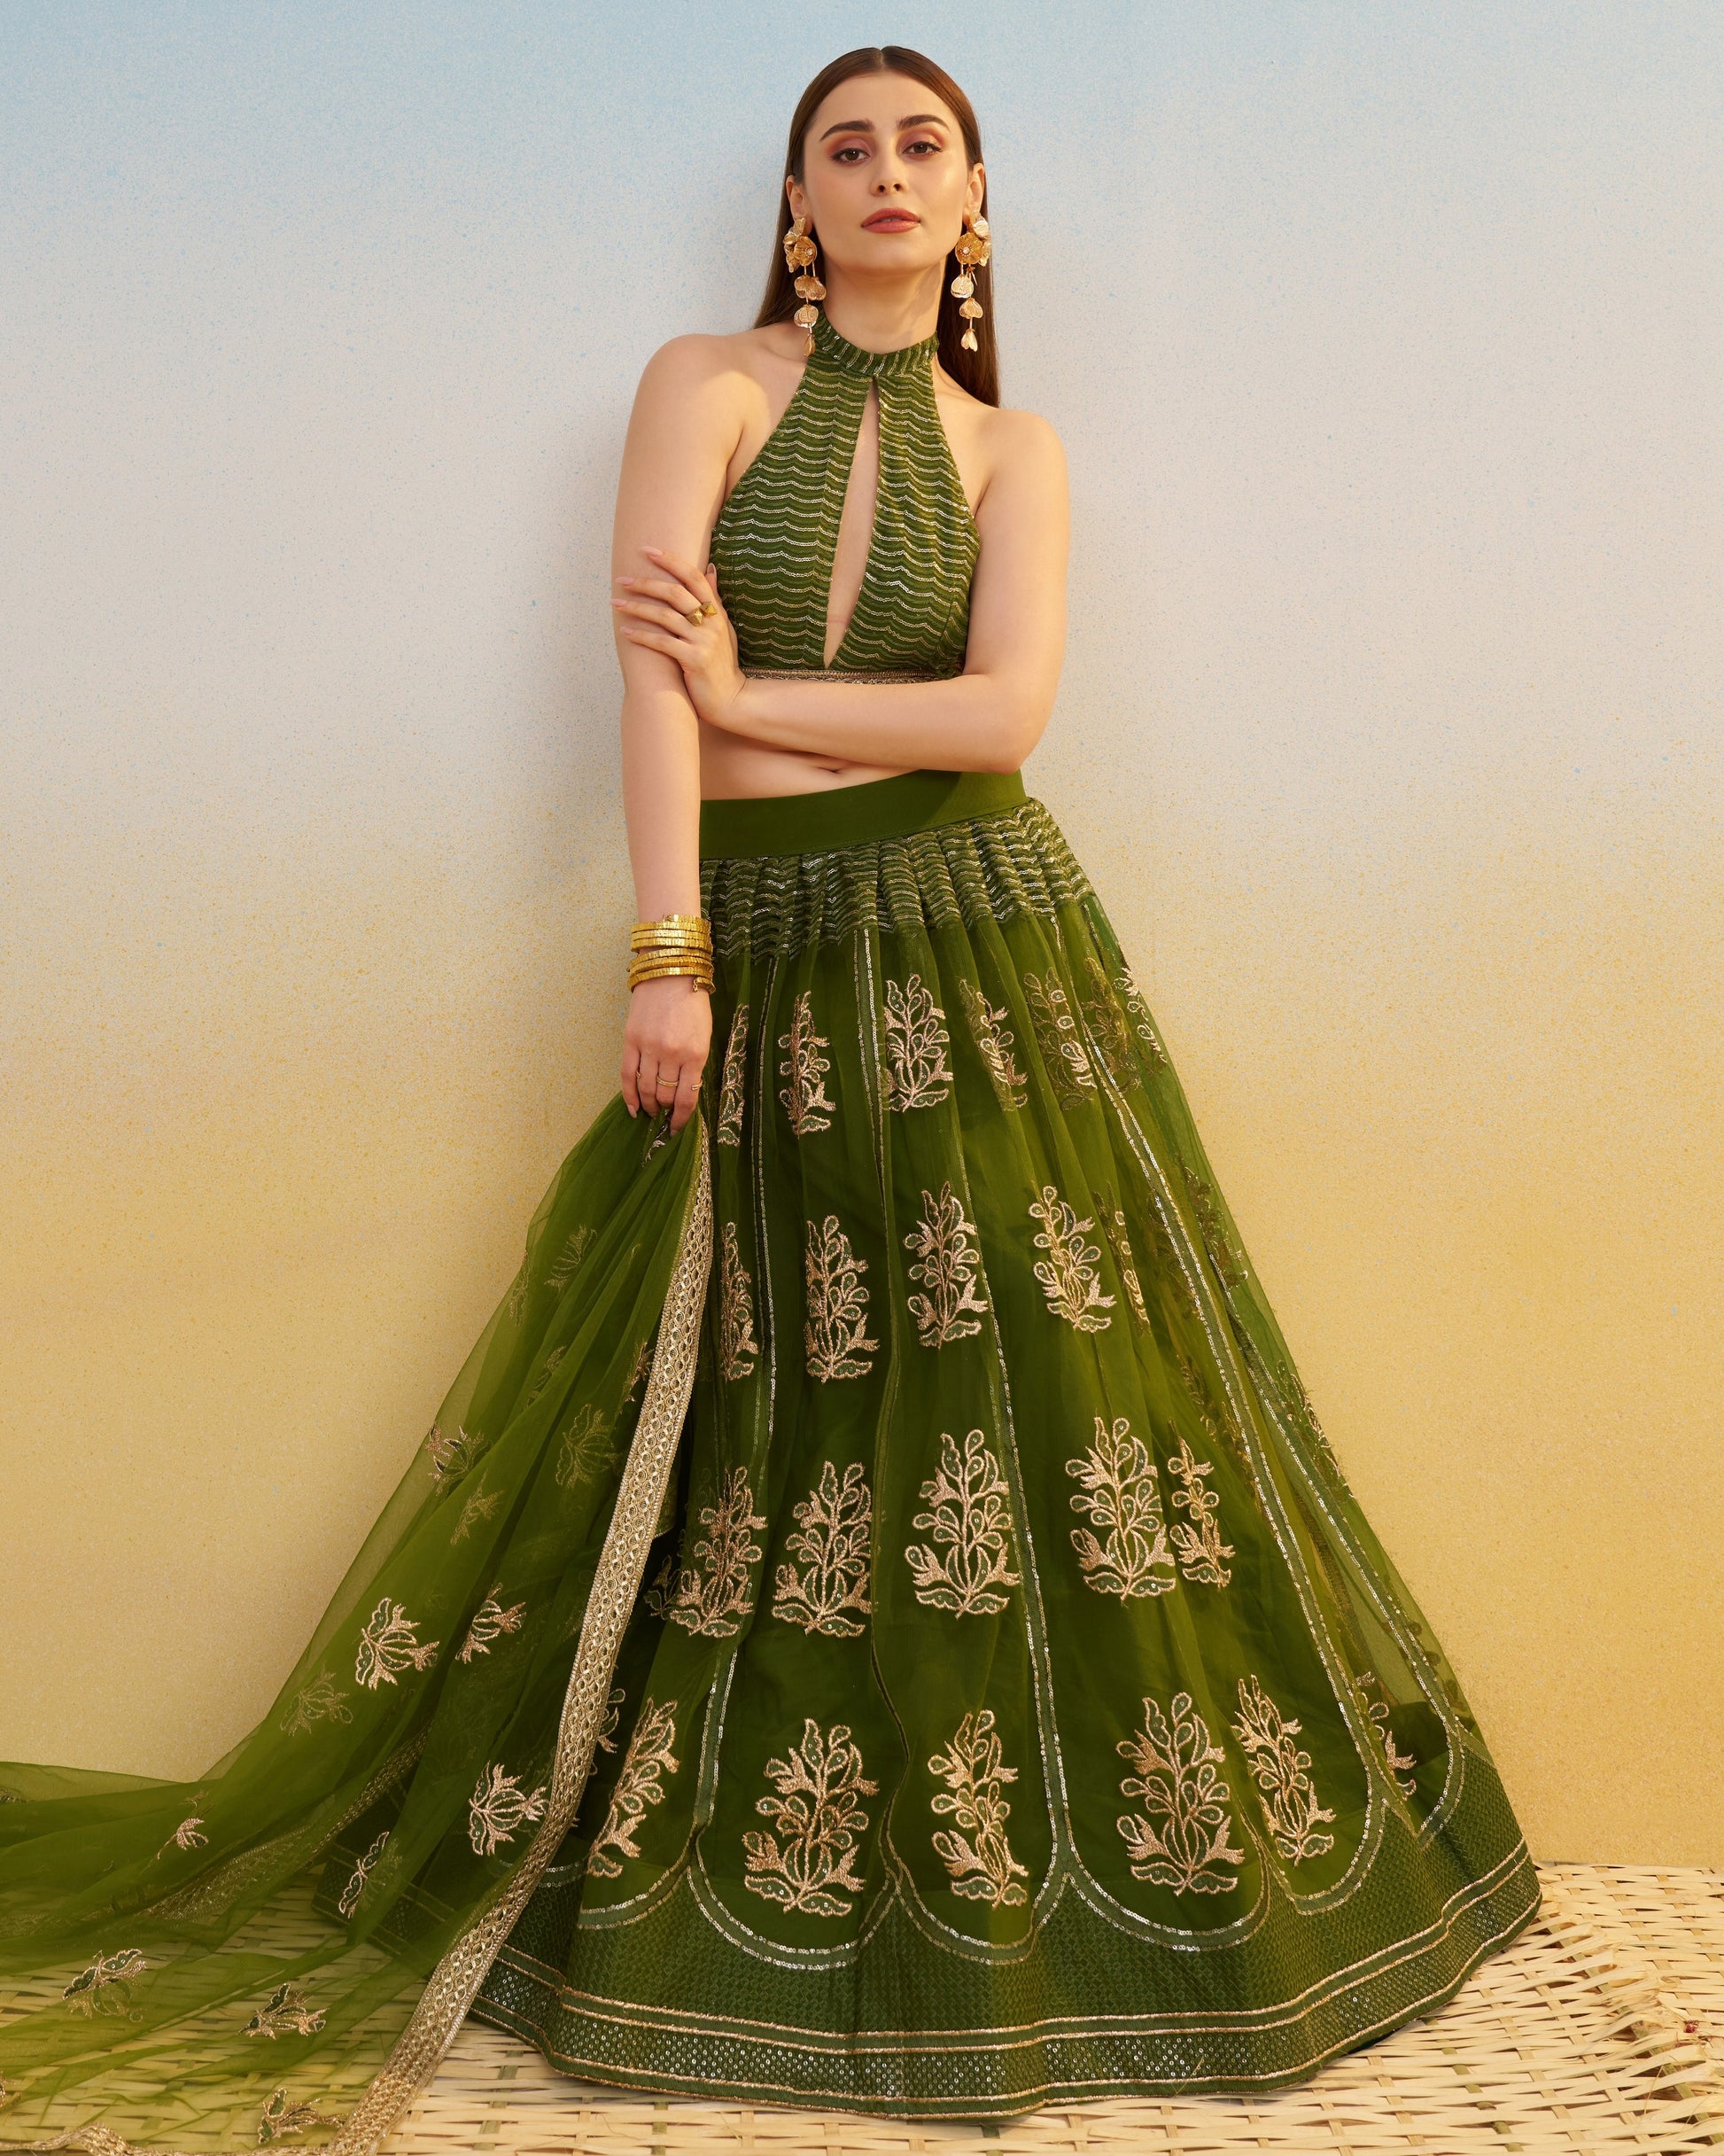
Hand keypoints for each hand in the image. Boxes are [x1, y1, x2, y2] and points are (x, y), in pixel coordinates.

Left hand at [612, 547, 748, 731]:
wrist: (731, 699)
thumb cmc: (722, 664)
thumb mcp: (724, 628)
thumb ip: (715, 599)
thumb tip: (710, 568)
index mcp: (717, 612)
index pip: (693, 577)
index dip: (670, 561)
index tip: (647, 550)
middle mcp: (711, 623)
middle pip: (674, 593)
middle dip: (645, 583)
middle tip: (622, 579)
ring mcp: (703, 642)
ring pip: (665, 616)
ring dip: (637, 608)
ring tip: (616, 603)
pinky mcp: (694, 661)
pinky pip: (663, 643)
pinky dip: (642, 636)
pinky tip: (626, 632)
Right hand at [620, 970, 710, 1135]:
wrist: (670, 971)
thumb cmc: (693, 1003)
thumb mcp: (705, 1035)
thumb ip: (695, 1063)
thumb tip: (685, 1092)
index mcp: (696, 1055)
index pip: (687, 1099)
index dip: (682, 1120)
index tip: (678, 1129)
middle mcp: (672, 1055)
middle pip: (665, 1096)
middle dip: (665, 1111)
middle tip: (664, 1117)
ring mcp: (649, 1048)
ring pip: (646, 1089)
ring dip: (648, 1105)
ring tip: (651, 1112)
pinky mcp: (631, 1040)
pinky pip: (627, 1075)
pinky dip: (629, 1096)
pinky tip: (633, 1108)